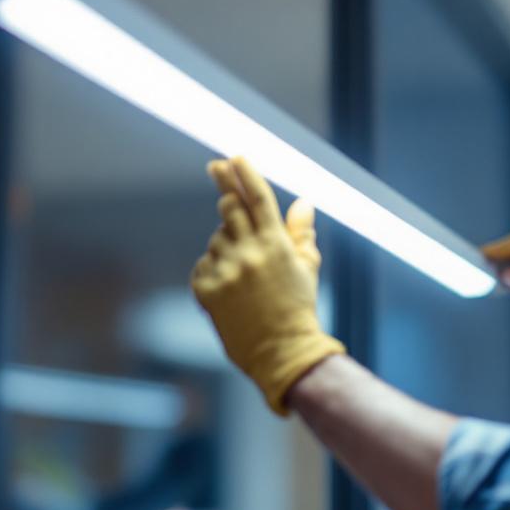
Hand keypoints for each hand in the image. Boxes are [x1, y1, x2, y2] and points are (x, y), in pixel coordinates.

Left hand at [191, 157, 344, 414]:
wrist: (282, 352)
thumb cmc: (298, 308)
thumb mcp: (307, 267)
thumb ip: (300, 232)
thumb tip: (303, 202)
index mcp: (276, 245)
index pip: (257, 197)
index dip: (245, 174)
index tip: (233, 157)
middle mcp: (249, 253)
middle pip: (228, 208)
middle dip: (226, 194)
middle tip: (218, 172)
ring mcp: (226, 272)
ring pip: (215, 239)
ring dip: (226, 245)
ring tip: (244, 273)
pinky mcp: (207, 290)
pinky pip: (203, 265)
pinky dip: (213, 270)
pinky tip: (230, 288)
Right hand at [481, 220, 509, 326]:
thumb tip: (506, 274)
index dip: (495, 253)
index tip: (475, 256)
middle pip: (507, 245)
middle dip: (493, 257)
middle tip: (471, 267)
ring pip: (504, 249)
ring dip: (495, 261)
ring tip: (481, 274)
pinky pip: (506, 253)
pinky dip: (499, 263)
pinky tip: (491, 273)